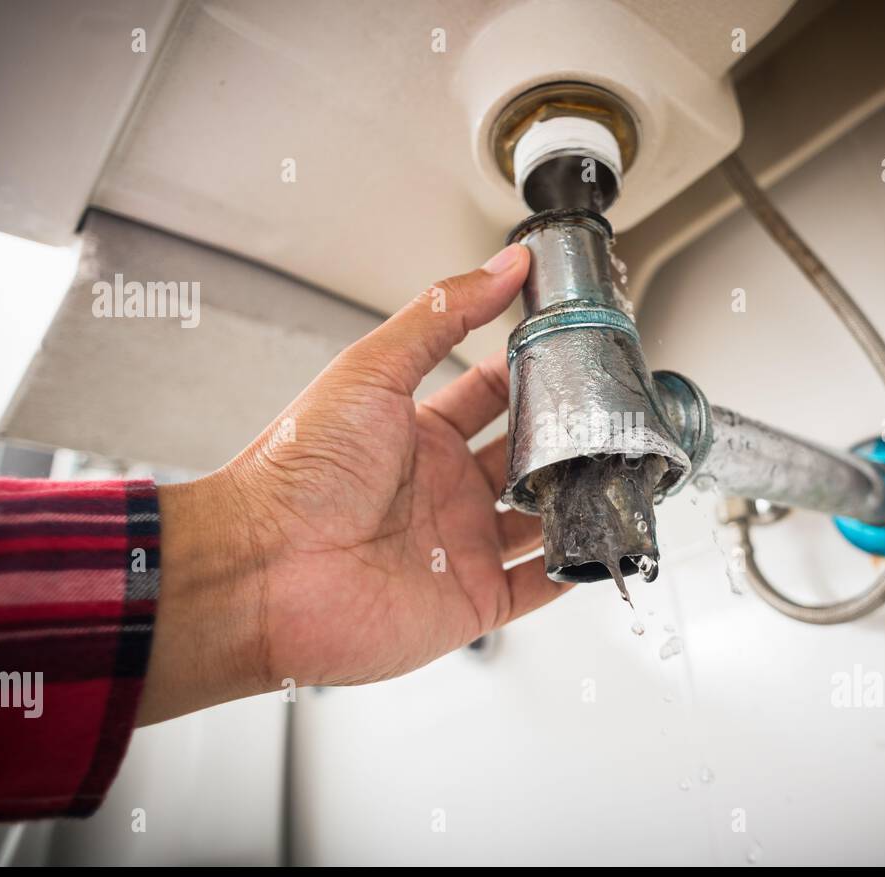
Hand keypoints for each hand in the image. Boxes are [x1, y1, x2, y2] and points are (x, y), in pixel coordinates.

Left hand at [139, 243, 569, 723]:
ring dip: (579, 499)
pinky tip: (604, 544)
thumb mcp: (372, 370)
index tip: (574, 349)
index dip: (530, 372)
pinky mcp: (473, 601)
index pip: (490, 395)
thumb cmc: (299, 470)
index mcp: (417, 434)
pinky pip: (539, 586)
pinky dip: (575, 568)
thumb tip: (502, 266)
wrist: (262, 570)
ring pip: (542, 519)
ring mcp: (461, 547)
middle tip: (613, 412)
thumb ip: (441, 315)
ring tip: (622, 472)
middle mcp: (442, 491)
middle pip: (524, 458)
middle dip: (566, 437)